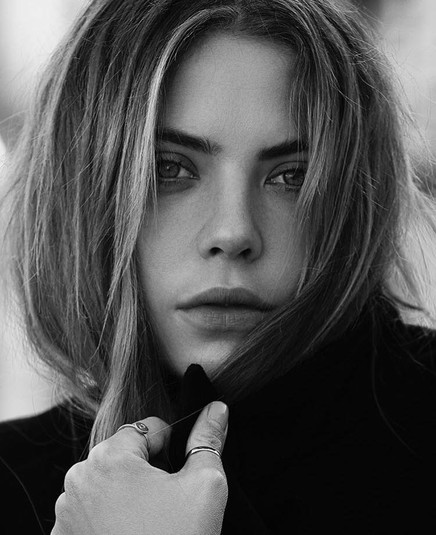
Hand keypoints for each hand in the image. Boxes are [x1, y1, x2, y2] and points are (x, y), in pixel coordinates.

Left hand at [52, 401, 228, 534]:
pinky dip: (111, 515)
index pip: (149, 428)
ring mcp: (67, 511)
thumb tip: (216, 409)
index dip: (173, 445)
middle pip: (126, 455)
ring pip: (109, 482)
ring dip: (129, 492)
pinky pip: (93, 509)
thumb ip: (208, 440)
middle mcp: (79, 478)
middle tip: (168, 502)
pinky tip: (133, 534)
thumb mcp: (205, 485)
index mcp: (110, 457)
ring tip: (151, 521)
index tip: (180, 472)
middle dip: (149, 470)